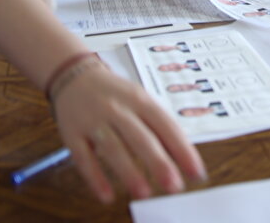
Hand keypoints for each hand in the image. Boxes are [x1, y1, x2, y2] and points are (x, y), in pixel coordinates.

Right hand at [50, 61, 205, 202]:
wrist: (75, 74)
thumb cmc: (115, 93)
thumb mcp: (141, 100)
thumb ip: (159, 126)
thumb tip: (183, 157)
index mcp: (140, 100)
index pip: (166, 125)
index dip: (182, 149)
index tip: (196, 172)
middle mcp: (118, 109)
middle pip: (140, 137)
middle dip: (158, 162)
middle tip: (174, 186)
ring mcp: (94, 121)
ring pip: (112, 147)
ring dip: (128, 171)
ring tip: (143, 192)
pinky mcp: (73, 134)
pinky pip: (83, 158)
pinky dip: (95, 178)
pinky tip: (106, 194)